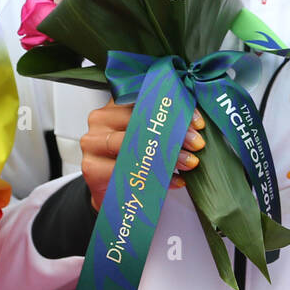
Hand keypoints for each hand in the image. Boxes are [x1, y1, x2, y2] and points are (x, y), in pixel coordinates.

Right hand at [80, 101, 204, 209]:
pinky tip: (174, 180)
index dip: (175, 109)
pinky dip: (155, 176)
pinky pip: (127, 170)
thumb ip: (167, 124)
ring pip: (133, 144)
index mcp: (117, 104)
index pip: (148, 98)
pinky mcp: (92, 166)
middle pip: (141, 120)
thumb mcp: (151, 135)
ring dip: (168, 155)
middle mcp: (102, 118)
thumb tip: (197, 125)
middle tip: (197, 144)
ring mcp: (93, 142)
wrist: (113, 191)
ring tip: (189, 162)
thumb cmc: (134, 157)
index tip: (197, 123)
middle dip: (175, 133)